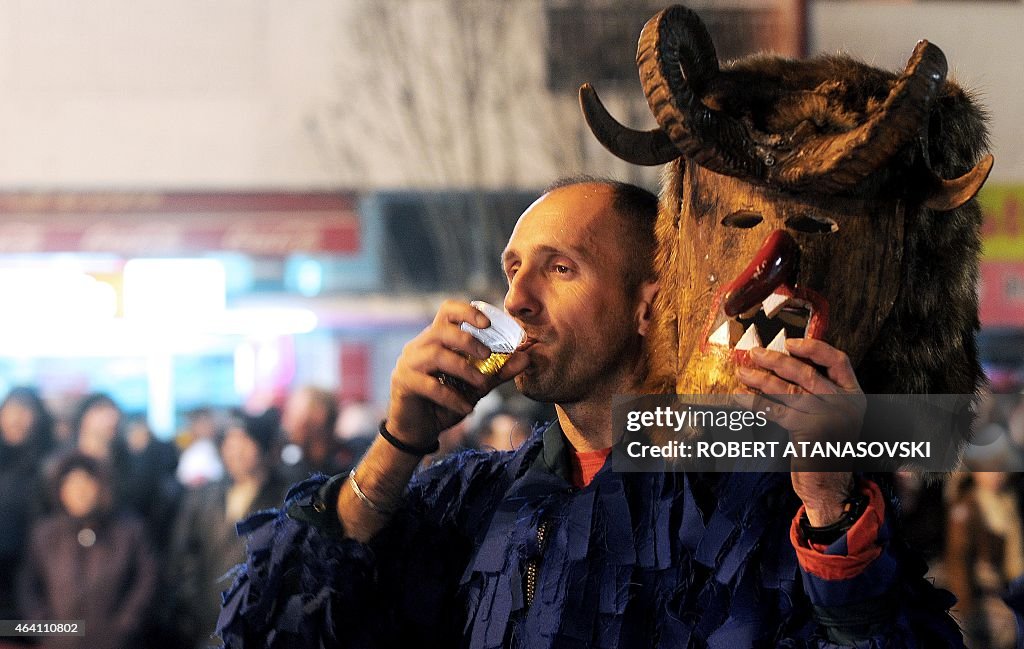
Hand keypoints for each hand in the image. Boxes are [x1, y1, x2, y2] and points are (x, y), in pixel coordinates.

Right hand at [386, 300, 528, 448]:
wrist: (419, 430)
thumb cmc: (446, 402)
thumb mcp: (476, 386)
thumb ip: (498, 371)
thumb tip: (525, 358)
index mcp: (437, 339)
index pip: (448, 311)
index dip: (467, 311)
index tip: (487, 323)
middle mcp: (420, 346)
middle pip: (442, 329)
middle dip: (468, 340)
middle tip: (488, 355)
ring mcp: (408, 363)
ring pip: (436, 354)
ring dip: (463, 368)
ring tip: (481, 385)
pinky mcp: (403, 383)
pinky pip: (429, 385)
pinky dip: (452, 396)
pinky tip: (467, 407)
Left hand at [735, 338, 864, 524]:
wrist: (830, 489)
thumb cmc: (825, 451)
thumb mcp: (831, 417)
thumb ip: (818, 394)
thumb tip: (782, 363)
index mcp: (854, 396)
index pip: (838, 360)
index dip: (814, 347)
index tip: (790, 342)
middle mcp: (846, 405)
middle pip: (807, 372)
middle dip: (777, 360)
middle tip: (754, 353)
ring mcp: (829, 418)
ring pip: (788, 390)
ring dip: (760, 379)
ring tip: (742, 372)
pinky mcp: (810, 432)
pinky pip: (776, 411)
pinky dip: (755, 402)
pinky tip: (740, 397)